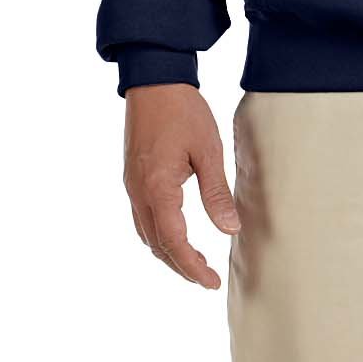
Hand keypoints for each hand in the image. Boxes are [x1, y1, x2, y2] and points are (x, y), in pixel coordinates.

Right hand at [123, 83, 241, 288]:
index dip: (192, 267)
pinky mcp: (133, 177)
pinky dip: (159, 234)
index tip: (211, 281)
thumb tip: (230, 229)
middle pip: (157, 245)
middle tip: (206, 278)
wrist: (155, 80)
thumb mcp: (208, 150)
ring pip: (146, 234)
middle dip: (180, 266)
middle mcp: (139, 193)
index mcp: (158, 188)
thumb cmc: (183, 111)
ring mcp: (132, 186)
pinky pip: (143, 218)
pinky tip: (175, 234)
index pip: (174, 242)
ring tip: (194, 262)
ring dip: (168, 252)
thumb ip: (216, 192)